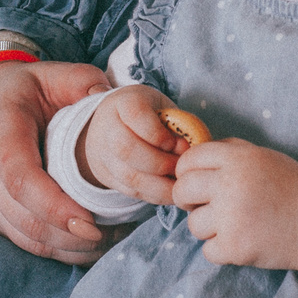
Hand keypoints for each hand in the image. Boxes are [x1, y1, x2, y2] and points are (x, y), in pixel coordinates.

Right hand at [0, 59, 116, 263]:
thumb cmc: (24, 89)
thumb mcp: (53, 73)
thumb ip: (83, 81)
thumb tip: (110, 97)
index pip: (21, 179)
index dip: (55, 206)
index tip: (90, 222)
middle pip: (25, 217)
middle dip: (71, 235)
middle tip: (114, 233)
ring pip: (24, 236)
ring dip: (67, 246)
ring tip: (108, 240)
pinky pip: (22, 239)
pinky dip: (56, 248)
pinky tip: (87, 243)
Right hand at [77, 84, 189, 206]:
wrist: (109, 123)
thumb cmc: (146, 114)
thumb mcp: (161, 107)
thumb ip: (178, 123)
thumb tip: (194, 148)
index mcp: (123, 102)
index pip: (135, 115)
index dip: (159, 134)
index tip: (178, 143)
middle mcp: (107, 127)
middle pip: (126, 148)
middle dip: (159, 162)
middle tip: (180, 167)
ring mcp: (103, 153)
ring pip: (128, 175)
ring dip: (159, 185)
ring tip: (180, 185)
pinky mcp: (106, 175)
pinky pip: (130, 190)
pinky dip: (154, 195)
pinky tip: (170, 192)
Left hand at [171, 138, 297, 274]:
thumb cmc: (294, 189)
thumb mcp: (265, 157)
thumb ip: (230, 152)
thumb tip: (194, 158)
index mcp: (238, 159)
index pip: (189, 160)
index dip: (187, 172)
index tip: (195, 182)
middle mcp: (230, 184)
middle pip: (182, 190)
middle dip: (187, 200)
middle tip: (203, 206)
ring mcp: (231, 218)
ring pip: (193, 224)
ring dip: (208, 227)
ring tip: (234, 225)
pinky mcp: (235, 247)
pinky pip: (207, 250)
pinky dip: (222, 250)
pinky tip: (242, 241)